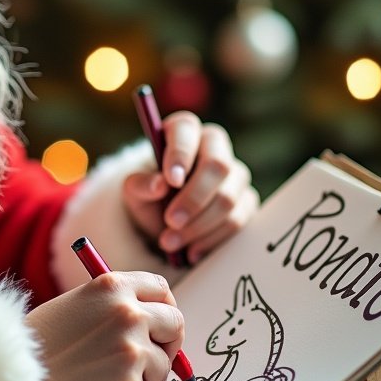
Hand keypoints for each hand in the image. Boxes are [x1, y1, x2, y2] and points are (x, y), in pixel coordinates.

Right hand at [25, 272, 183, 380]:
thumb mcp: (77, 304)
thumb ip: (116, 305)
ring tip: (108, 375)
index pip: (162, 290)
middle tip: (151, 354)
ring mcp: (131, 351)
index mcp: (112, 286)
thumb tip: (158, 320)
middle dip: (167, 340)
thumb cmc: (44, 343)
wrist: (15, 380)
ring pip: (164, 363)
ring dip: (146, 372)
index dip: (163, 307)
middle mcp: (127, 313)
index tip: (159, 322)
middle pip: (175, 323)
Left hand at [122, 112, 258, 264]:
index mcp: (184, 132)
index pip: (186, 130)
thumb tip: (159, 184)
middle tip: (170, 222)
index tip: (171, 180)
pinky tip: (190, 251)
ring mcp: (235, 175)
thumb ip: (140, 185)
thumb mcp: (134, 192)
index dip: (181, 154)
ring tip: (169, 242)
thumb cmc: (149, 197)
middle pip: (218, 165)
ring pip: (228, 199)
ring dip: (198, 226)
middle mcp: (214, 147)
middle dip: (194, 198)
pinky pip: (236, 221)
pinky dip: (211, 240)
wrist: (164, 223)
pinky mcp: (246, 202)